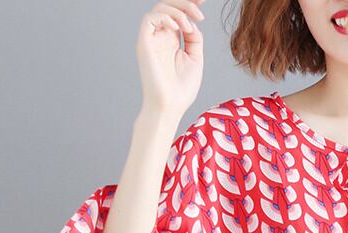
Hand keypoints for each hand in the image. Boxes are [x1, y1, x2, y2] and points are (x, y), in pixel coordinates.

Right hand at [136, 0, 205, 118]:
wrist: (170, 107)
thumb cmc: (181, 90)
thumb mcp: (195, 60)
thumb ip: (194, 39)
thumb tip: (193, 23)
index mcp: (172, 41)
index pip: (178, 14)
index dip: (189, 4)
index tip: (203, 1)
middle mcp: (160, 37)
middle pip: (169, 7)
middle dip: (185, 3)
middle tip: (200, 12)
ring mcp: (152, 39)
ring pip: (159, 8)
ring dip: (178, 10)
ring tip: (190, 25)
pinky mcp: (144, 43)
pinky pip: (149, 19)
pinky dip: (165, 17)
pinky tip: (179, 28)